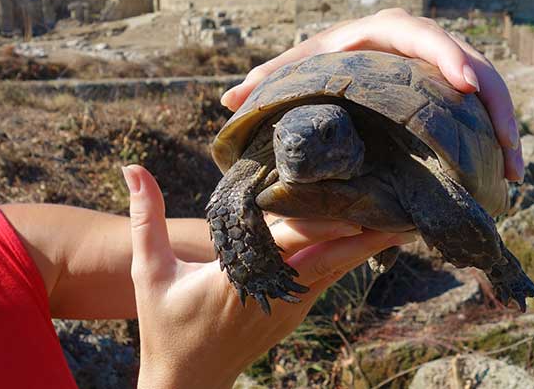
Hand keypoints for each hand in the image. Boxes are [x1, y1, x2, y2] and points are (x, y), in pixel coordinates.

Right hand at [123, 165, 414, 388]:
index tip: (356, 204)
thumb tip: (132, 167)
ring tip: (399, 221)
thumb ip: (144, 217)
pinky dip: (349, 258)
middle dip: (366, 234)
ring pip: (337, 269)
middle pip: (330, 257)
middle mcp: (274, 292)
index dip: (324, 224)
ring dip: (366, 246)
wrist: (186, 383)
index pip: (291, 243)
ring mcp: (289, 306)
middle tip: (401, 208)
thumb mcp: (149, 270)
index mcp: (242, 278)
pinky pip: (327, 280)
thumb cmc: (164, 325)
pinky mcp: (293, 313)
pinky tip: (368, 240)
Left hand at [220, 8, 524, 181]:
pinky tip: (508, 174)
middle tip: (507, 148)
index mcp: (387, 31)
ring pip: (488, 89)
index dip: (448, 57)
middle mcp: (423, 44)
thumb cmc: (320, 61)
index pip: (423, 36)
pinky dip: (498, 138)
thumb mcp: (297, 68)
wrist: (348, 57)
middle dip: (494, 104)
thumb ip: (268, 81)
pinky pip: (485, 109)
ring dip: (505, 129)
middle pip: (472, 64)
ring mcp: (444, 66)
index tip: (467, 82)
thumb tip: (226, 101)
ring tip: (515, 174)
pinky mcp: (454, 90)